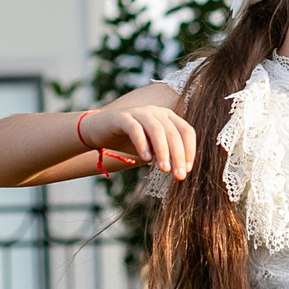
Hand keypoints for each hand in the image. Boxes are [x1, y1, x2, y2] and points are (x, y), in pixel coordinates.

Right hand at [80, 104, 199, 179]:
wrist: (98, 130)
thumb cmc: (128, 140)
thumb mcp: (151, 148)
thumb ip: (165, 154)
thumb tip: (181, 170)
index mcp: (167, 117)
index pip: (186, 131)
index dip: (190, 150)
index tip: (188, 170)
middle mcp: (156, 112)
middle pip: (173, 132)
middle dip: (178, 155)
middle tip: (179, 176)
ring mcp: (139, 112)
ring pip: (157, 130)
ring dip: (163, 151)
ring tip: (164, 169)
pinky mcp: (122, 117)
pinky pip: (135, 129)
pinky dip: (142, 144)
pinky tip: (145, 158)